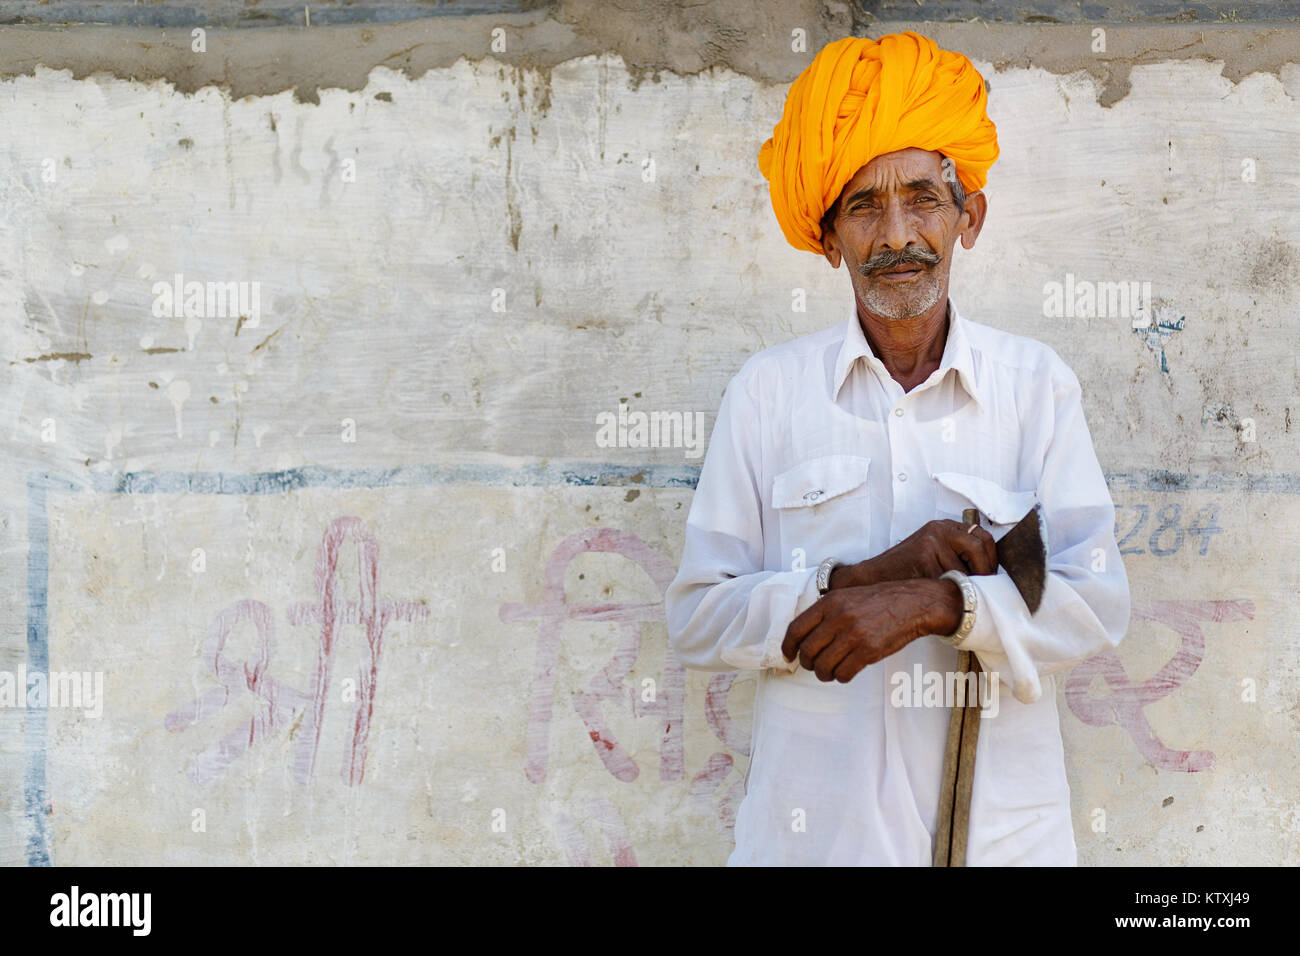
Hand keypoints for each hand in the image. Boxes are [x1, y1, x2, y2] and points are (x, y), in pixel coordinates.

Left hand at [782, 578, 963, 682]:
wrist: (912, 604)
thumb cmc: (878, 601)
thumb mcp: (846, 597)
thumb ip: (825, 612)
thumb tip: (804, 637)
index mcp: (829, 603)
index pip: (795, 628)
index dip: (788, 646)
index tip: (788, 656)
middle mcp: (838, 618)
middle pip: (807, 651)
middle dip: (807, 664)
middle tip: (814, 666)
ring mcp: (853, 635)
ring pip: (823, 666)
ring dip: (824, 674)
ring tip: (830, 672)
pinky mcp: (868, 651)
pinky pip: (843, 673)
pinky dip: (841, 677)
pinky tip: (845, 672)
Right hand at [830, 519, 996, 589]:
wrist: (875, 577)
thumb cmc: (907, 571)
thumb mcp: (933, 553)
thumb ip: (957, 554)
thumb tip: (991, 572)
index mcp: (944, 526)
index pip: (982, 536)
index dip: (991, 557)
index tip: (991, 575)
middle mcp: (938, 529)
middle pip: (978, 546)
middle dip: (985, 571)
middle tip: (983, 589)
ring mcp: (930, 541)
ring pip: (965, 567)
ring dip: (965, 585)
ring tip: (958, 594)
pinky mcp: (923, 557)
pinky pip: (948, 579)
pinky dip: (948, 591)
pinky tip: (941, 596)